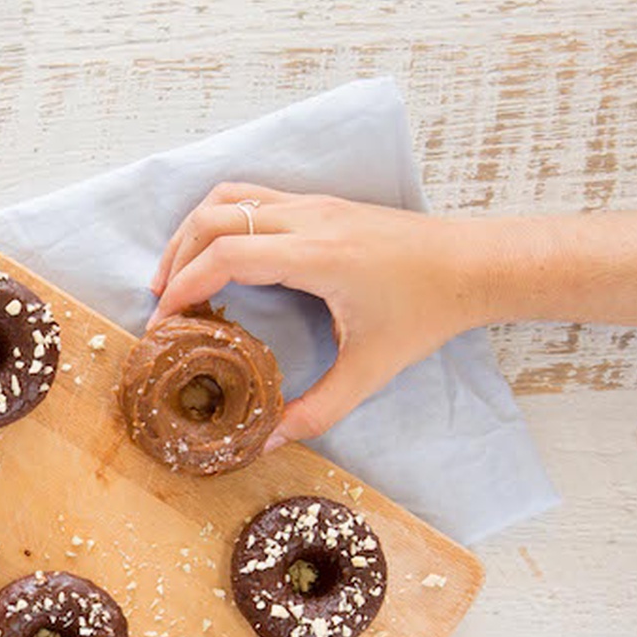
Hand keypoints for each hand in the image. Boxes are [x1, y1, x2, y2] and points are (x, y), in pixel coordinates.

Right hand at [148, 184, 493, 449]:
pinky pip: (250, 196)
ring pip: (227, 197)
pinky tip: (216, 254)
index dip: (185, 285)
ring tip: (176, 275)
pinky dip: (219, 220)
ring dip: (192, 233)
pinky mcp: (320, 204)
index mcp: (317, 255)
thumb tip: (270, 440)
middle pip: (214, 219)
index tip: (165, 321)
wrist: (475, 265)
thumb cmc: (427, 312)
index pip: (227, 254)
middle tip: (161, 304)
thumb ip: (318, 410)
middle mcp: (309, 219)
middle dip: (176, 258)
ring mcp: (314, 204)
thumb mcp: (372, 370)